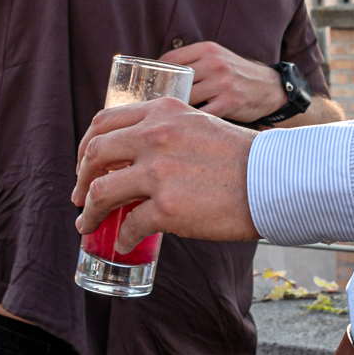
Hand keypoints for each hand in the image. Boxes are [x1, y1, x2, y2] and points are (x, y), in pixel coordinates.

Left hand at [71, 97, 260, 249]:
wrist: (274, 180)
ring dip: (89, 212)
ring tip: (89, 225)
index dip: (87, 146)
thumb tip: (137, 157)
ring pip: (100, 192)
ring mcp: (160, 172)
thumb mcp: (200, 125)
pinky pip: (130, 225)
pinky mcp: (168, 207)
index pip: (105, 122)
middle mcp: (157, 136)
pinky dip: (123, 237)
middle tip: (80, 196)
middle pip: (95, 154)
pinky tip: (126, 242)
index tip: (86, 164)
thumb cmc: (242, 157)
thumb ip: (168, 132)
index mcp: (164, 112)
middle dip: (80, 178)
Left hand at [161, 41, 284, 122]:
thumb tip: (157, 77)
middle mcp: (215, 63)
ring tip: (169, 118)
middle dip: (163, 95)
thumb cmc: (237, 76)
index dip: (157, 75)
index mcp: (208, 49)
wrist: (271, 88)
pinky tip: (188, 126)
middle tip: (154, 107)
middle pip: (175, 80)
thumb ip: (193, 63)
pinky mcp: (230, 102)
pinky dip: (192, 121)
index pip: (170, 59)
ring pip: (186, 98)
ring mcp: (223, 83)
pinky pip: (201, 114)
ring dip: (176, 110)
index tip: (150, 87)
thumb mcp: (217, 58)